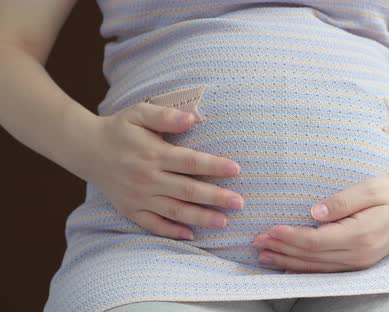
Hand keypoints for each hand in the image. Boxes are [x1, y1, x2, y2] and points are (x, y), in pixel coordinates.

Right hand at [88, 101, 244, 239]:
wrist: (86, 149)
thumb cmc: (120, 129)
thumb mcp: (139, 113)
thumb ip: (166, 116)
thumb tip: (193, 118)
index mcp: (154, 154)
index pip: (190, 161)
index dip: (214, 166)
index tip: (236, 169)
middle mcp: (148, 178)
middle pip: (187, 190)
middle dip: (216, 197)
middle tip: (239, 203)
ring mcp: (139, 196)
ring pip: (174, 210)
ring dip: (200, 217)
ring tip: (223, 222)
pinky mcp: (130, 209)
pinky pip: (153, 224)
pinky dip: (171, 231)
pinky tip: (191, 234)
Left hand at [252, 176, 388, 272]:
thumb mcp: (371, 188)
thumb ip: (343, 201)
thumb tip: (314, 212)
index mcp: (360, 235)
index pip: (316, 241)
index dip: (290, 237)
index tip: (269, 230)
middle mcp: (359, 254)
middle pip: (312, 257)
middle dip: (282, 250)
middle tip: (256, 243)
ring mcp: (359, 263)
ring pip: (316, 267)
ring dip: (288, 261)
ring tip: (263, 255)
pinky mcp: (358, 263)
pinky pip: (325, 270)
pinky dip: (303, 269)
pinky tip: (286, 266)